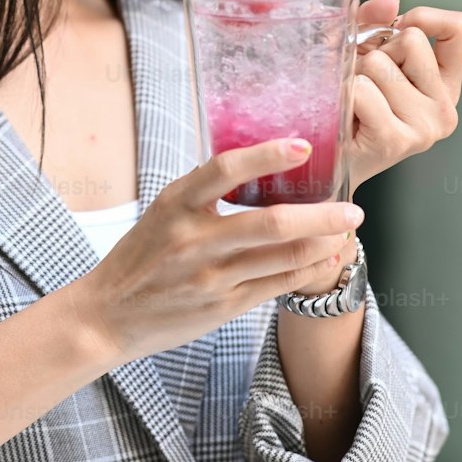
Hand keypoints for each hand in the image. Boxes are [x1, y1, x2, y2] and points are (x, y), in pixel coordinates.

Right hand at [75, 138, 364, 365]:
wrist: (107, 314)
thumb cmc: (140, 256)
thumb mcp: (163, 212)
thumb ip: (205, 195)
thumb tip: (262, 168)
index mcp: (174, 204)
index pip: (224, 169)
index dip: (267, 155)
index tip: (303, 146)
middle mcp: (193, 239)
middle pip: (271, 222)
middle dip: (322, 214)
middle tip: (353, 207)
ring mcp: (209, 277)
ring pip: (282, 258)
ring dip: (323, 243)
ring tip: (346, 231)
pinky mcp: (221, 307)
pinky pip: (276, 286)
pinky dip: (307, 270)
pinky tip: (326, 258)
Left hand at [349, 0, 461, 195]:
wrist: (324, 156)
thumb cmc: (346, 99)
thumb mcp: (361, 49)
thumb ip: (375, 20)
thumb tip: (390, 0)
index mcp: (444, 84)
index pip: (460, 28)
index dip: (424, 17)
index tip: (397, 31)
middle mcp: (445, 108)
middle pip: (412, 38)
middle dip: (377, 50)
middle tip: (366, 81)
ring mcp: (425, 127)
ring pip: (380, 63)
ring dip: (355, 74)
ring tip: (353, 101)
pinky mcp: (397, 141)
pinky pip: (361, 89)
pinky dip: (344, 94)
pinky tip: (346, 116)